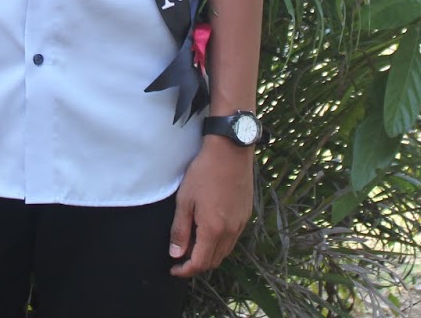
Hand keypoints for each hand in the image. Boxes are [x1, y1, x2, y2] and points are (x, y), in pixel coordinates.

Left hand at [168, 137, 254, 276]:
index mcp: (213, 229)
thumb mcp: (185, 200)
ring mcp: (241, 223)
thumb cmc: (204, 172)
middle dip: (197, 265)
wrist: (230, 151)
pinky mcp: (246, 214)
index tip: (174, 269)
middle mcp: (231, 231)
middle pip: (214, 261)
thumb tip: (176, 254)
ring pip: (225, 251)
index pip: (200, 263)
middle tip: (181, 258)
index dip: (186, 270)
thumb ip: (180, 230)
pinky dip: (220, 243)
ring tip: (193, 244)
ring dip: (209, 254)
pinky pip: (233, 238)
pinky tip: (209, 231)